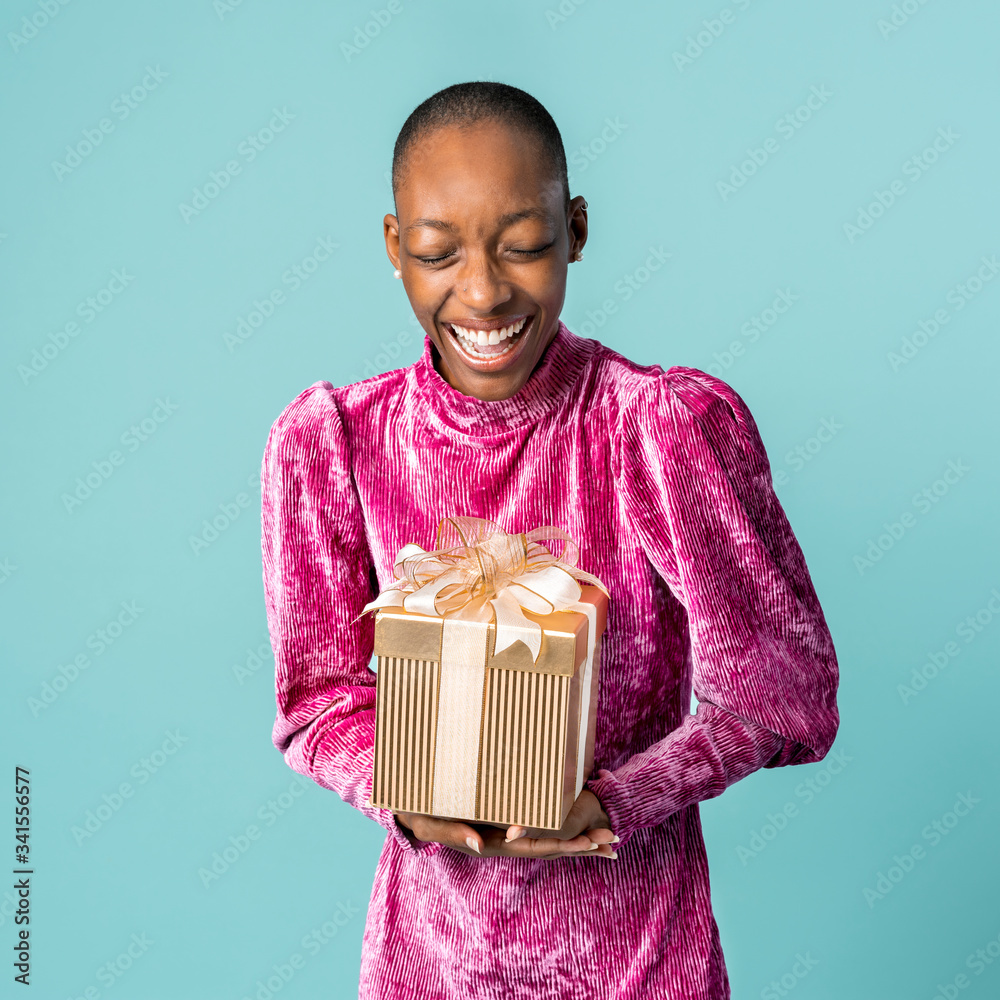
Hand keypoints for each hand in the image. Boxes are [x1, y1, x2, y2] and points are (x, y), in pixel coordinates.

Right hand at [394, 790, 618, 859]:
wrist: (408, 811)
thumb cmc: (418, 813)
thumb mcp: (431, 823)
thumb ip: (454, 832)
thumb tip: (482, 844)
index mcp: (492, 841)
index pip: (534, 847)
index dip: (562, 846)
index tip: (589, 843)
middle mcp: (504, 841)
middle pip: (549, 847)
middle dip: (581, 845)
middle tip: (614, 841)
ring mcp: (505, 834)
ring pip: (546, 840)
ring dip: (577, 841)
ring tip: (607, 838)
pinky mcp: (503, 823)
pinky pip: (535, 829)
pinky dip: (559, 830)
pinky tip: (577, 827)